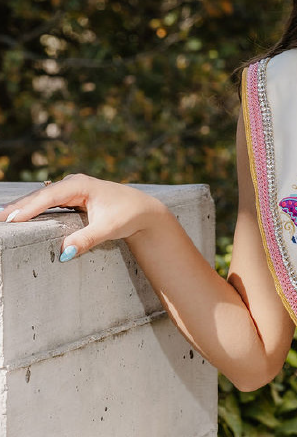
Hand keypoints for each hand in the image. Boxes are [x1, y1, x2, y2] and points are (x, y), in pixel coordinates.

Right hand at [1, 174, 167, 261]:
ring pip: (42, 198)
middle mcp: (74, 183)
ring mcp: (73, 189)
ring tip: (3, 217)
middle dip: (19, 207)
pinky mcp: (73, 197)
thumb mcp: (108, 228)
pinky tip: (19, 216)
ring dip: (23, 207)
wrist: (143, 211)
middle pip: (41, 196)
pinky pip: (48, 203)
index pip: (48, 197)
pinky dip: (34, 208)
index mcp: (81, 185)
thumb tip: (64, 253)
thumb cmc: (128, 216)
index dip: (28, 209)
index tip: (10, 220)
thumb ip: (86, 239)